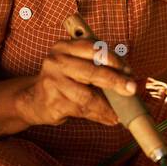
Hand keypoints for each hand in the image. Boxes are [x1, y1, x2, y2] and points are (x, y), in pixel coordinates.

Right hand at [14, 39, 137, 127]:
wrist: (33, 99)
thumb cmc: (63, 81)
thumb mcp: (77, 67)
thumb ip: (100, 69)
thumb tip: (133, 81)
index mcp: (65, 47)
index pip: (94, 49)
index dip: (114, 59)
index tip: (129, 71)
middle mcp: (57, 61)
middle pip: (92, 71)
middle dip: (116, 81)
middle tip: (132, 90)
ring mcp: (53, 82)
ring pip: (88, 95)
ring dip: (109, 106)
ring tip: (122, 111)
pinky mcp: (53, 102)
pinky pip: (83, 110)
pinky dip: (100, 115)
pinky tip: (110, 118)